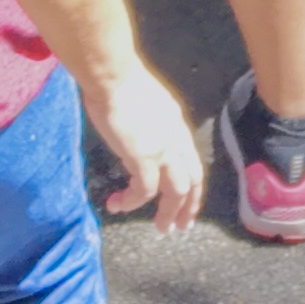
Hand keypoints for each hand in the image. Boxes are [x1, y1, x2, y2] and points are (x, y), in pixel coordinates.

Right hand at [79, 69, 204, 229]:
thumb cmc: (117, 81)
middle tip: (180, 225)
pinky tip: (119, 206)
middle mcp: (176, 137)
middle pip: (192, 179)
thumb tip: (133, 137)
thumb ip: (144, 123)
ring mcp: (163, 148)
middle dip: (188, 206)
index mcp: (175, 123)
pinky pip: (144, 190)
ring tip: (160, 229)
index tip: (186, 200)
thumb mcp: (140, 104)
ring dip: (169, 212)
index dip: (191, 183)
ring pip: (176, 191)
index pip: (191, 160)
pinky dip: (132, 202)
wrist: (112, 74)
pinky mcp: (144, 157)